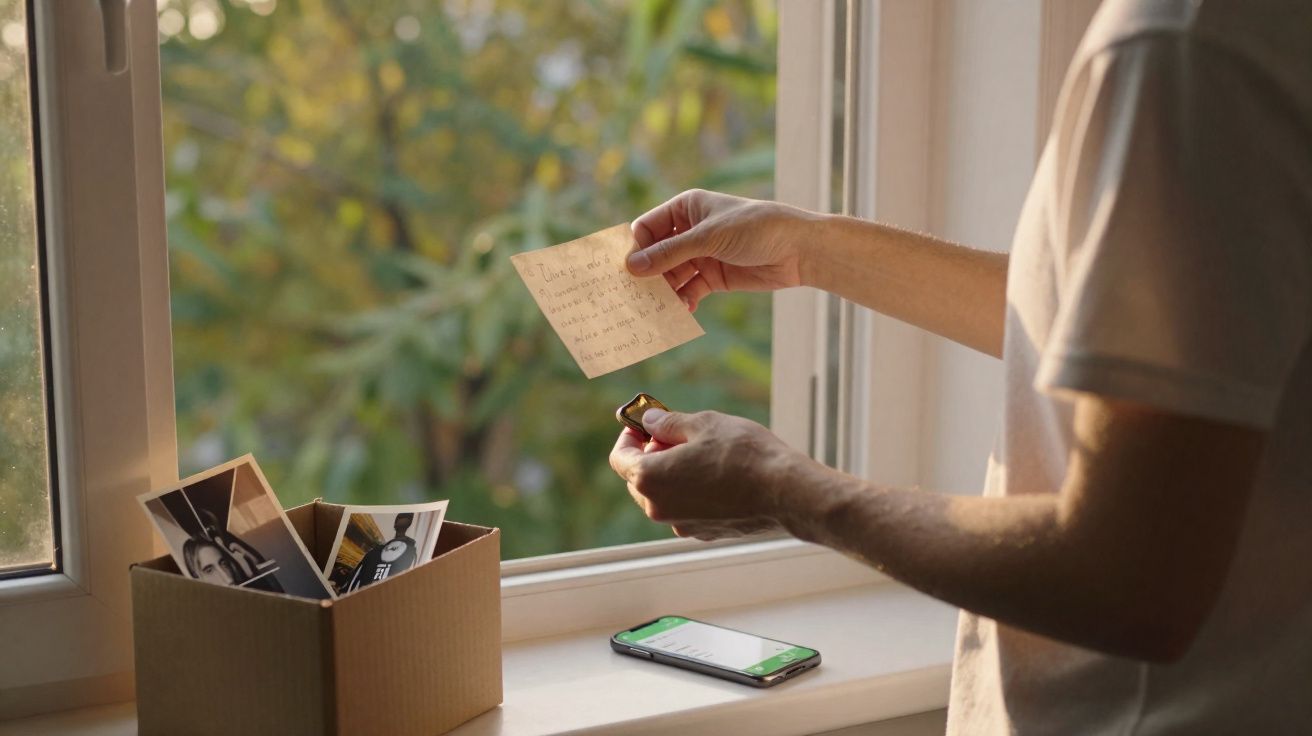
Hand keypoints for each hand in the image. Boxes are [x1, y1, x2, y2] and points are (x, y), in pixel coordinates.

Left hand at [608, 408, 818, 540]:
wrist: (786, 493)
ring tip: (704, 452)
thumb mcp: (703, 424)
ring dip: (673, 473)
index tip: (644, 424)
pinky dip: (691, 491)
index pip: (620, 457)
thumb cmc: (744, 454)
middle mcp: (658, 508)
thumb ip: (667, 424)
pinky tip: (719, 474)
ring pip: (663, 494)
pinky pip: (685, 507)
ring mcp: (681, 524)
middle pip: (639, 478)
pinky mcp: (703, 533)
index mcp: (650, 478)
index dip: (629, 436)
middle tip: (678, 434)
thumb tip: (648, 422)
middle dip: (652, 454)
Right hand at [627, 190, 818, 311]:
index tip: (627, 272)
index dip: (636, 249)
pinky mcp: (713, 278)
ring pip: (671, 276)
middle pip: (656, 255)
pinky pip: (689, 291)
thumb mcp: (709, 238)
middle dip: (647, 275)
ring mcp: (701, 256)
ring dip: (664, 292)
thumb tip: (632, 267)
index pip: (647, 228)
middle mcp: (689, 231)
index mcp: (686, 208)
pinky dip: (683, 301)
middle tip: (633, 297)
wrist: (798, 249)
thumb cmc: (756, 228)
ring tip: (655, 309)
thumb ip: (670, 253)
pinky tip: (682, 312)